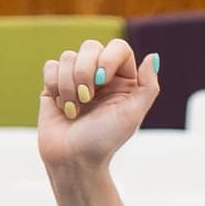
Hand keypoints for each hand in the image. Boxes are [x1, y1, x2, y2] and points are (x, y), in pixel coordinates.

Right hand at [37, 38, 159, 175]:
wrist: (73, 159)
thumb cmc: (105, 140)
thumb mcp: (132, 115)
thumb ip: (148, 86)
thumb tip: (153, 56)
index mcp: (123, 81)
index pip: (119, 48)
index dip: (108, 59)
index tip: (102, 81)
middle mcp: (101, 76)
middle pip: (90, 46)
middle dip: (84, 72)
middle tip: (87, 98)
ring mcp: (77, 79)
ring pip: (68, 57)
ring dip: (69, 86)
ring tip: (74, 110)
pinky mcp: (54, 84)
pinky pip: (51, 66)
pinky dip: (55, 86)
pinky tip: (62, 106)